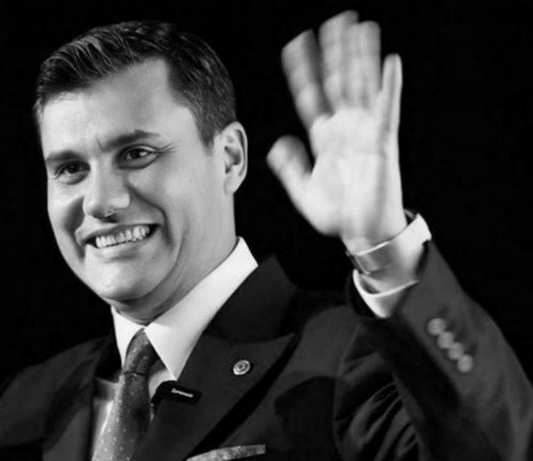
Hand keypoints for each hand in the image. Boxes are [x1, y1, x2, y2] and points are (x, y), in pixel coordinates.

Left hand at [267, 11, 405, 253]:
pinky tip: (391, 62)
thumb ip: (290, 167)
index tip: (295, 44)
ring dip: (362, 57)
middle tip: (333, 21)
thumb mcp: (303, 191)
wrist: (364, 231)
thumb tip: (278, 144)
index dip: (302, 70)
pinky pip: (387, 108)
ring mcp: (364, 132)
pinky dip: (390, 85)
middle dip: (336, 52)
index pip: (310, 95)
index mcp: (323, 137)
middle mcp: (344, 128)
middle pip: (338, 81)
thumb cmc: (338, 213)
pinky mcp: (383, 142)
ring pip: (361, 86)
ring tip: (362, 28)